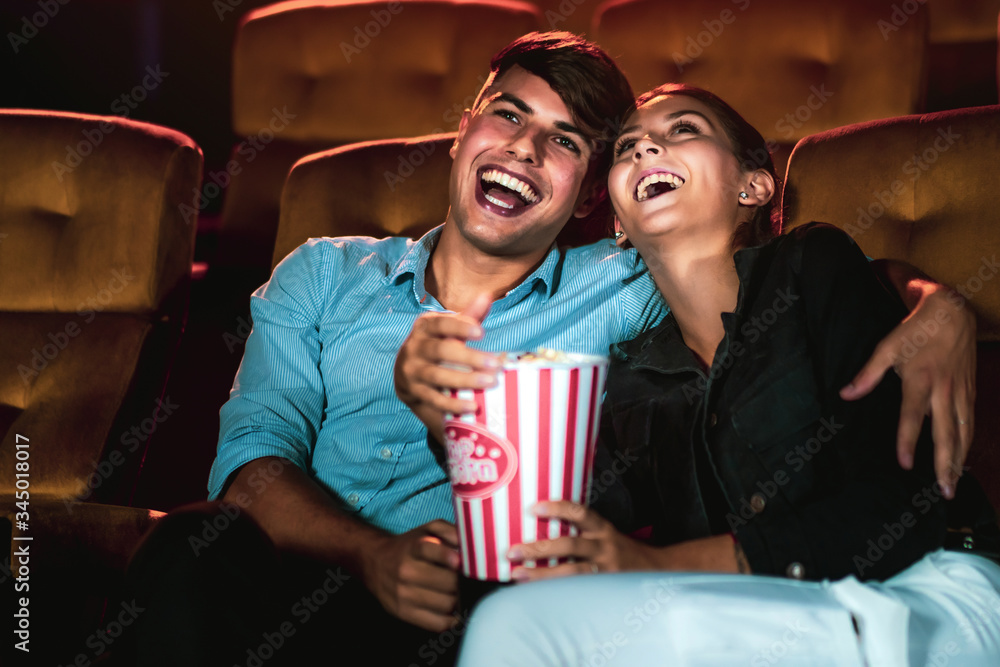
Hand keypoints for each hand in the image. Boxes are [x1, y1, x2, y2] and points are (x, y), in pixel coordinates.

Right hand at [361, 520, 460, 631]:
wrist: (376, 563)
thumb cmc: (410, 547)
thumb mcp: (428, 530)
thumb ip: (450, 530)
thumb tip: (468, 545)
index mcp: (412, 547)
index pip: (427, 548)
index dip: (446, 555)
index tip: (459, 560)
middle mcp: (406, 571)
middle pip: (446, 582)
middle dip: (463, 581)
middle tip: (467, 579)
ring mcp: (404, 594)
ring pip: (446, 604)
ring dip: (459, 599)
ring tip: (460, 592)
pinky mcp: (404, 613)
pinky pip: (437, 623)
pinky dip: (451, 619)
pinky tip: (453, 609)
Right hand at [394, 293, 498, 437]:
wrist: (407, 373)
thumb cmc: (437, 345)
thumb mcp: (448, 329)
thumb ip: (468, 315)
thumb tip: (487, 296)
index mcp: (424, 327)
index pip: (440, 324)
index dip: (459, 327)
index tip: (481, 332)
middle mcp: (414, 347)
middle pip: (441, 351)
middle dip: (469, 357)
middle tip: (496, 364)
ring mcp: (412, 371)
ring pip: (438, 375)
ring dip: (465, 379)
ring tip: (490, 382)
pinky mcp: (414, 392)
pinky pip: (434, 399)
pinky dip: (453, 403)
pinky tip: (473, 406)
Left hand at [505, 501, 660, 581]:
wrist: (660, 572)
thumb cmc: (623, 552)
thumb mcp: (607, 535)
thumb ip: (582, 532)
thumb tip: (540, 528)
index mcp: (603, 529)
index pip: (580, 513)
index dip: (557, 508)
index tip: (533, 508)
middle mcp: (605, 548)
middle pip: (570, 546)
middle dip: (538, 548)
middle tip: (511, 551)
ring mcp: (606, 572)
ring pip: (572, 573)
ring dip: (542, 575)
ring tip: (517, 575)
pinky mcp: (606, 592)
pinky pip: (579, 593)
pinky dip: (557, 595)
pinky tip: (536, 597)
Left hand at [840, 283, 975, 498]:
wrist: (953, 313)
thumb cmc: (916, 331)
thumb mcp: (887, 347)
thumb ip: (867, 374)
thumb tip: (846, 394)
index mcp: (920, 380)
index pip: (912, 417)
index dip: (907, 441)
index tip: (904, 464)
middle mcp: (944, 390)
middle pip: (946, 434)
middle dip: (944, 464)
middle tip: (944, 491)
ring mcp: (960, 392)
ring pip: (963, 433)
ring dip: (959, 460)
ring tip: (953, 483)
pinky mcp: (970, 392)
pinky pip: (971, 423)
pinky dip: (968, 443)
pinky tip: (963, 460)